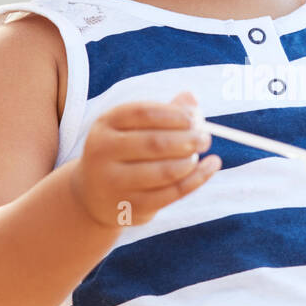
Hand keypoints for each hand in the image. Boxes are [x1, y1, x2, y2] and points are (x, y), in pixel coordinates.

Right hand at [70, 91, 220, 228]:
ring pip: (164, 172)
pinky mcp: (130, 206)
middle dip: (187, 139)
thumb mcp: (133, 129)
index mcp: (105, 125)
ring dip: (190, 161)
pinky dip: (197, 179)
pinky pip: (171, 193)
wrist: (94, 196)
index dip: (173, 114)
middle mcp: (103, 152)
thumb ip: (162, 113)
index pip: (142, 113)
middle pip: (154, 143)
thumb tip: (191, 98)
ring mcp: (114, 182)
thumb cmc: (123, 153)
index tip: (194, 118)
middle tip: (205, 138)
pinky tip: (211, 166)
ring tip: (198, 154)